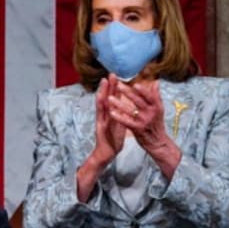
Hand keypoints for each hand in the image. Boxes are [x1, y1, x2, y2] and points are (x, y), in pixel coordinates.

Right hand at [76, 74, 126, 201]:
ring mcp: (102, 120)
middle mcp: (104, 116)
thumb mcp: (119, 125)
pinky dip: (102, 107)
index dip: (114, 88)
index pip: (112, 99)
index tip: (117, 77)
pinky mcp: (101, 127)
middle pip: (106, 98)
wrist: (106, 153)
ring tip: (105, 82)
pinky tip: (103, 99)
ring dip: (103, 92)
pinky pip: (102, 116)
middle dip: (108, 86)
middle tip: (111, 74)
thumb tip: (127, 106)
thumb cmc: (113, 140)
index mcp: (110, 115)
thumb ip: (122, 115)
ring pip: (102, 104)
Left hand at [107, 80, 180, 177]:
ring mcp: (143, 121)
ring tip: (109, 98)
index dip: (143, 90)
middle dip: (128, 93)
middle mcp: (151, 113)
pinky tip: (111, 112)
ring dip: (119, 104)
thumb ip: (156, 96)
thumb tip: (156, 82)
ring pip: (131, 111)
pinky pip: (126, 122)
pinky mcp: (137, 129)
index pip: (150, 96)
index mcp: (156, 107)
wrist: (157, 143)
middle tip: (117, 85)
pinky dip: (119, 117)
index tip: (135, 83)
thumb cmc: (156, 124)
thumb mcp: (159, 109)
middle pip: (139, 101)